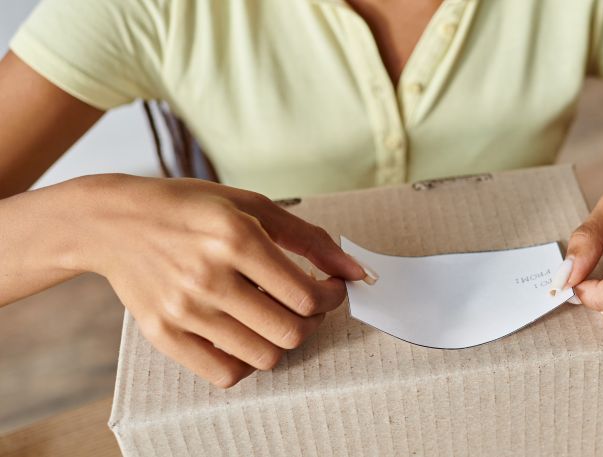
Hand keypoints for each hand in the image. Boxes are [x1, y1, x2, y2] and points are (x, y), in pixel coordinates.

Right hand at [72, 174, 366, 387]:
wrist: (114, 222)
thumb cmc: (190, 209)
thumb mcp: (252, 206)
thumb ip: (310, 239)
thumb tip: (357, 271)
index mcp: (235, 237)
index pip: (307, 296)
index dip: (333, 297)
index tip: (331, 288)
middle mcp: (208, 277)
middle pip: (291, 332)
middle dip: (313, 322)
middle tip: (307, 305)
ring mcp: (183, 310)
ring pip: (265, 356)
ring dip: (283, 340)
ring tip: (274, 315)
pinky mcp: (163, 334)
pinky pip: (226, 374)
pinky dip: (248, 361)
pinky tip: (246, 333)